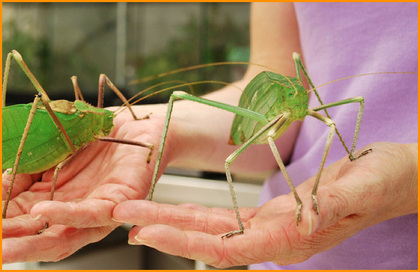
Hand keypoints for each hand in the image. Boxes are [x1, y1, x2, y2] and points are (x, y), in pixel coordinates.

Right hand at [2, 110, 166, 262]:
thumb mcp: (51, 152)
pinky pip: (93, 213)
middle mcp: (75, 212)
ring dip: (31, 243)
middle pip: (40, 239)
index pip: (21, 222)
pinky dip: (66, 214)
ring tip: (3, 245)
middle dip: (12, 246)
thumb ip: (25, 171)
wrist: (135, 125)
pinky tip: (42, 211)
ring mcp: (97, 211)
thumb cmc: (96, 139)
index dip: (2, 226)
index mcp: (56, 201)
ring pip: (64, 235)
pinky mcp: (120, 201)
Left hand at [112, 142, 417, 267]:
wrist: (394, 178)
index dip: (186, 240)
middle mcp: (274, 237)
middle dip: (164, 227)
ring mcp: (270, 227)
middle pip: (208, 238)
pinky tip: (176, 209)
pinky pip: (226, 218)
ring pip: (212, 228)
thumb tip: (304, 222)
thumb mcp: (365, 187)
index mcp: (291, 236)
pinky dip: (196, 213)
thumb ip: (334, 205)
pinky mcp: (271, 214)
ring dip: (172, 220)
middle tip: (122, 216)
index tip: (148, 231)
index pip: (228, 247)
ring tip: (136, 213)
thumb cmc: (384, 181)